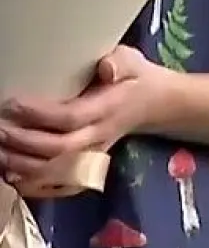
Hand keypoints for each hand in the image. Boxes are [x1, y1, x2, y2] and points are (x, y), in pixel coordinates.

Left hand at [0, 47, 172, 184]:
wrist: (155, 104)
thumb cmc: (134, 78)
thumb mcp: (132, 61)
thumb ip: (119, 63)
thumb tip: (106, 68)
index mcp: (109, 109)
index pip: (72, 117)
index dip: (40, 114)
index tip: (12, 103)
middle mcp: (100, 137)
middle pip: (60, 149)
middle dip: (24, 142)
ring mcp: (94, 156)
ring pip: (56, 171)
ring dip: (23, 165)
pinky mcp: (87, 167)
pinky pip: (61, 186)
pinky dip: (34, 186)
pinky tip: (11, 176)